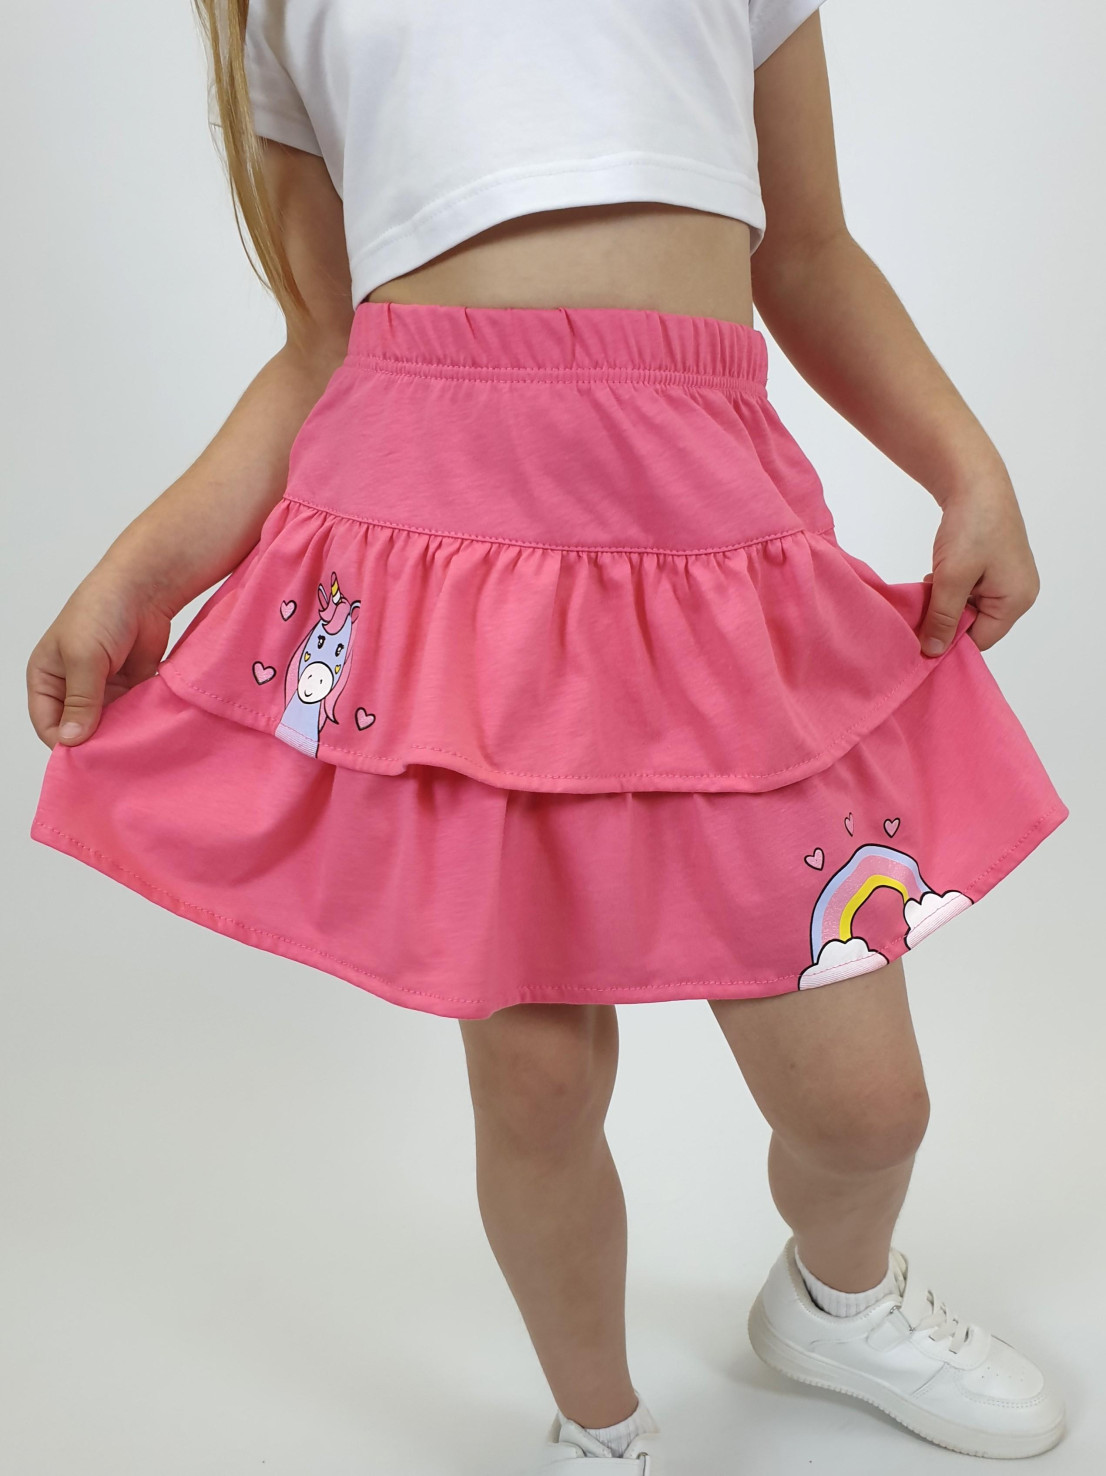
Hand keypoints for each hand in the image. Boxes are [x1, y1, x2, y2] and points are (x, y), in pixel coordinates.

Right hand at [26, 566, 172, 748]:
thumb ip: (80, 700)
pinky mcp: (130, 687)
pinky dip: (138, 723)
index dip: (64, 743)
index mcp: (46, 678)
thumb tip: (70, 741)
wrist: (145, 588)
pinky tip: (148, 731)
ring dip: (119, 735)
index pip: (47, 724)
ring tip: (133, 746)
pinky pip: (131, 715)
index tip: (87, 758)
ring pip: (107, 725)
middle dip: (94, 743)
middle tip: (114, 758)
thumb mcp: (84, 657)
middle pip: (78, 729)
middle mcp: (71, 687)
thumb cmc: (102, 611)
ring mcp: (102, 688)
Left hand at [919, 474, 1039, 656]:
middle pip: (976, 624)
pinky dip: (949, 587)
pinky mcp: (993, 565)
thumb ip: (942, 618)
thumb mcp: (953, 578)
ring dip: (945, 601)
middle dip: (947, 618)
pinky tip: (936, 574)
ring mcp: (1006, 578)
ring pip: (968, 607)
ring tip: (930, 585)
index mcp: (1017, 600)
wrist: (975, 481)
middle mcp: (1018, 593)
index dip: (950, 640)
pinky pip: (968, 589)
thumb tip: (932, 652)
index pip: (981, 640)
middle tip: (922, 607)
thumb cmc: (973, 527)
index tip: (921, 636)